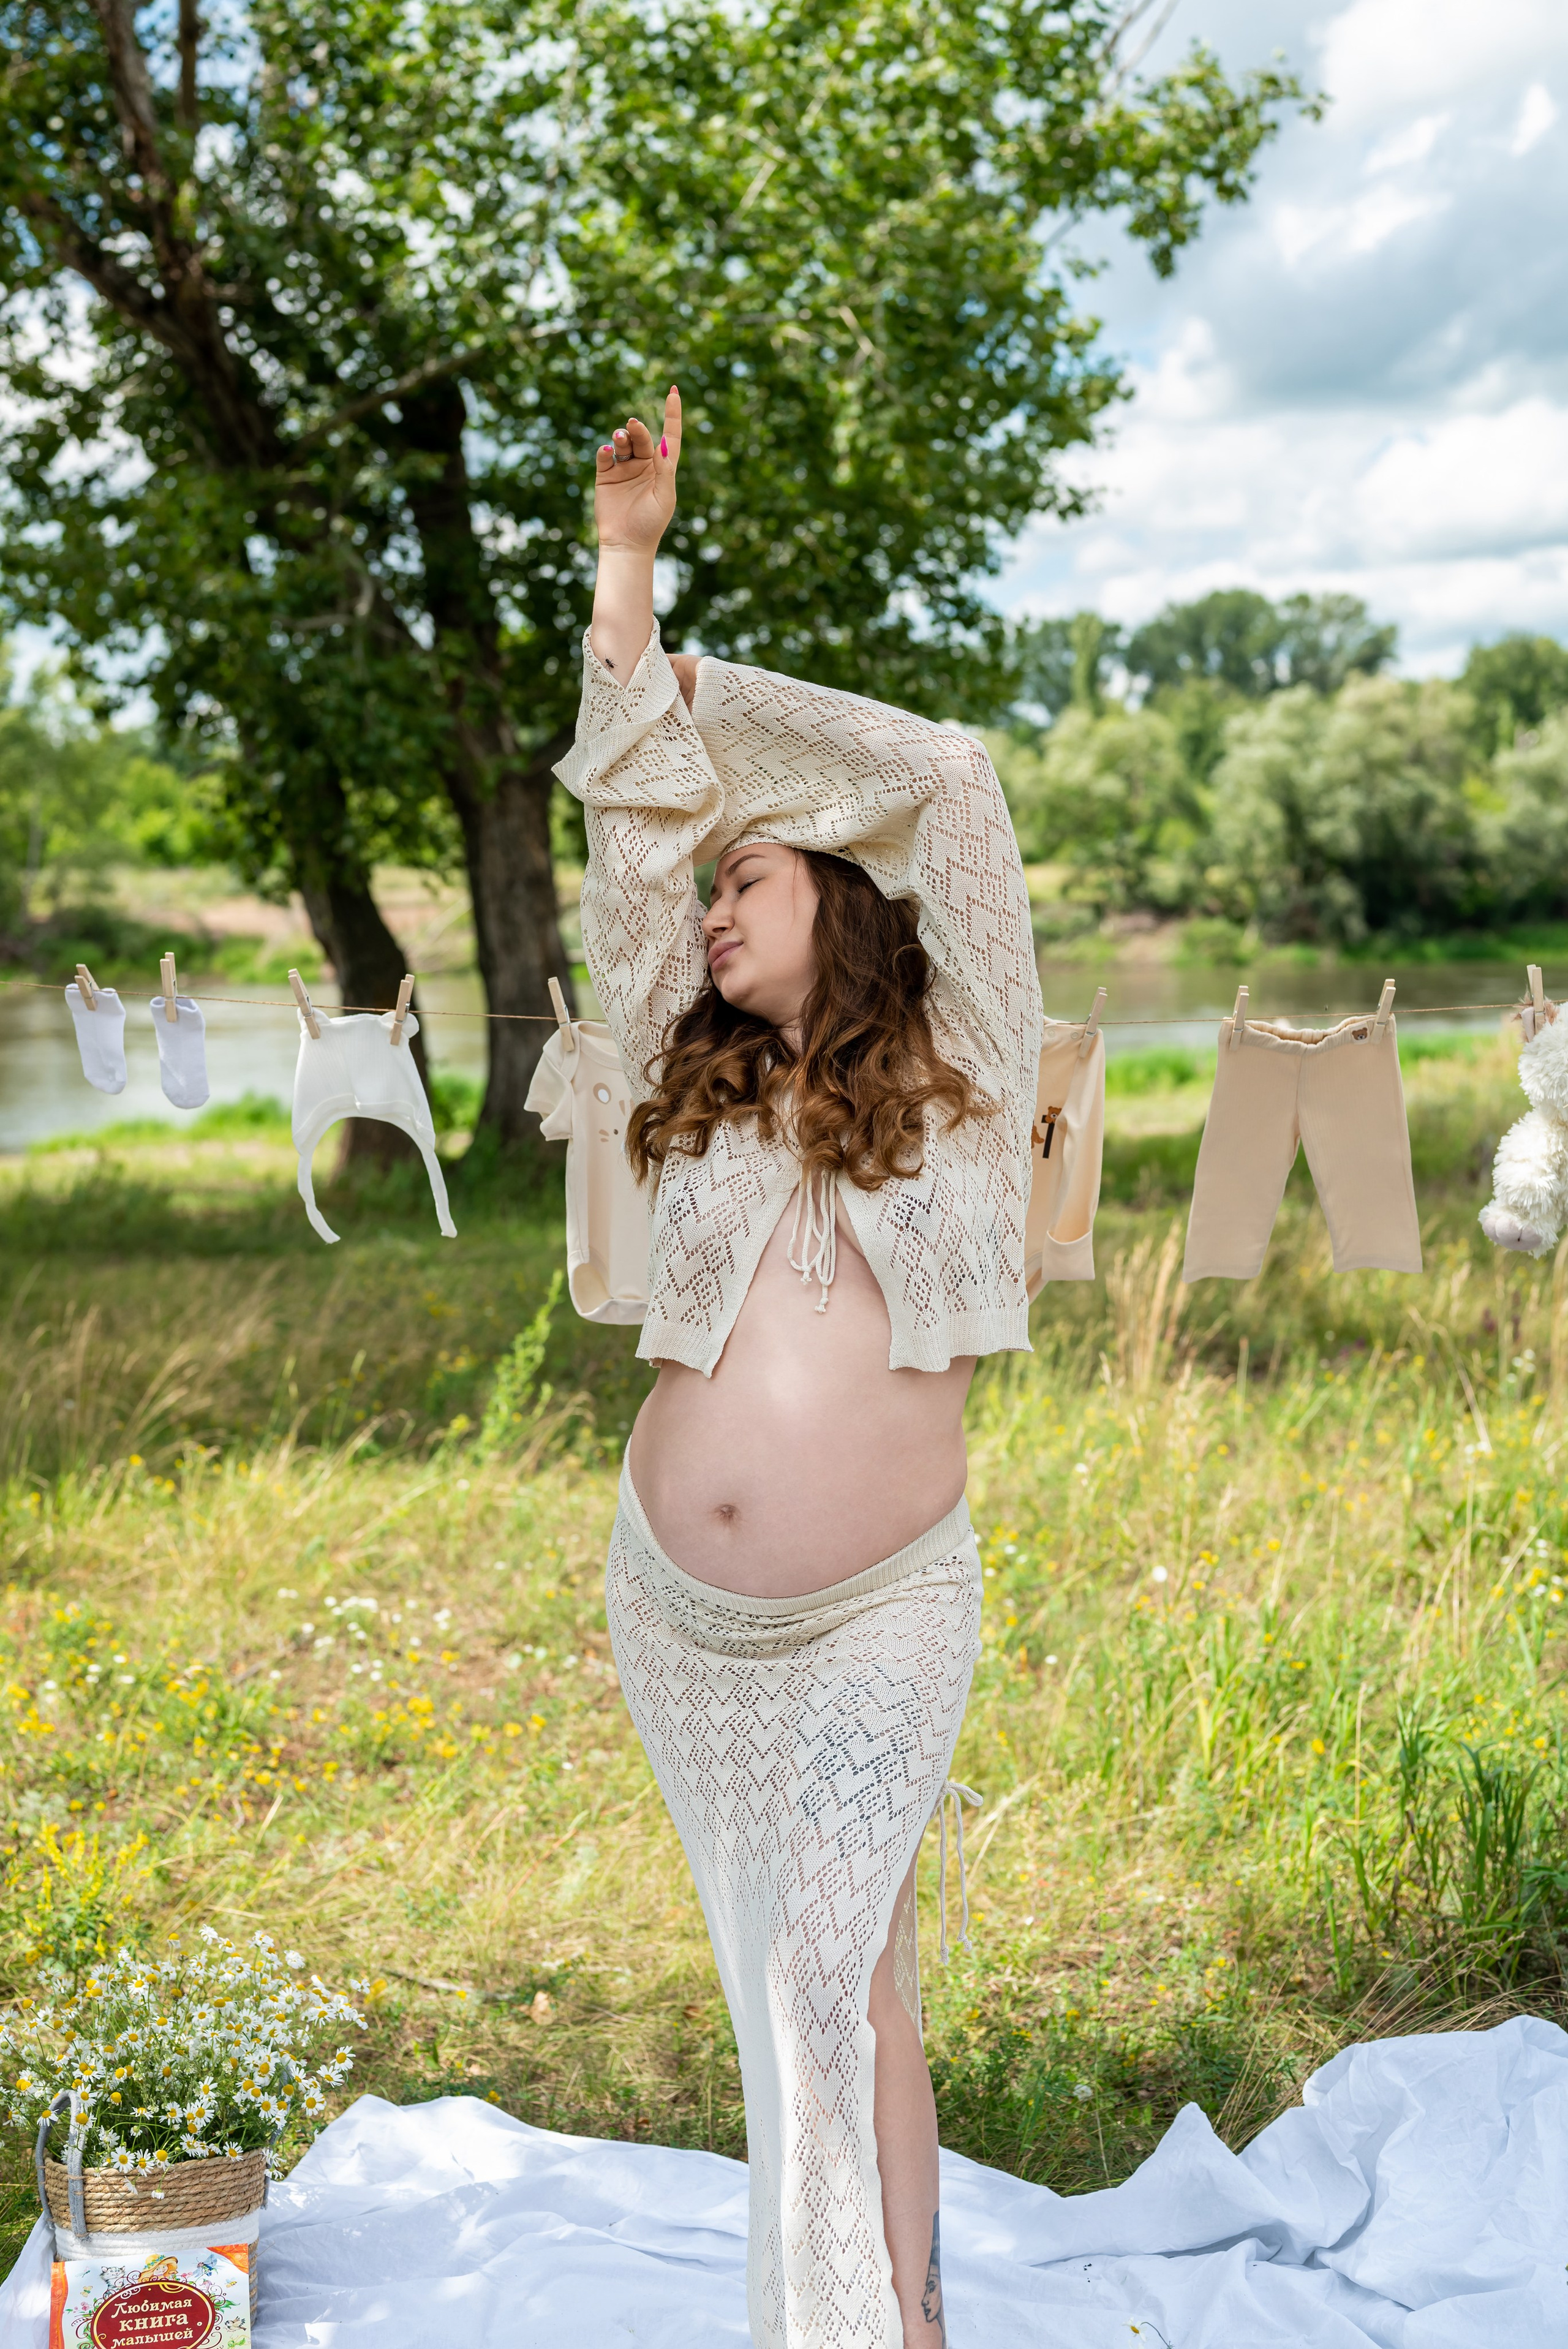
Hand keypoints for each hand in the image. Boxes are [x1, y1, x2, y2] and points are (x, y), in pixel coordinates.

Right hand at [595, 385, 681, 552]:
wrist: (627, 543)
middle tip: (632, 426)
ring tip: (619, 437)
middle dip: (638, 429)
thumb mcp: (665, 497)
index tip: (673, 392)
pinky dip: (605, 451)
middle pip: (643, 437)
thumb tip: (662, 443)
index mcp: (662, 468)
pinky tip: (607, 451)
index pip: (669, 436)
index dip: (672, 415)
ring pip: (623, 443)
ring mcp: (624, 468)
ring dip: (621, 436)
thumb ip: (665, 470)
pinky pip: (604, 456)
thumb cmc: (651, 523)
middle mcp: (644, 464)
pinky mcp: (605, 475)